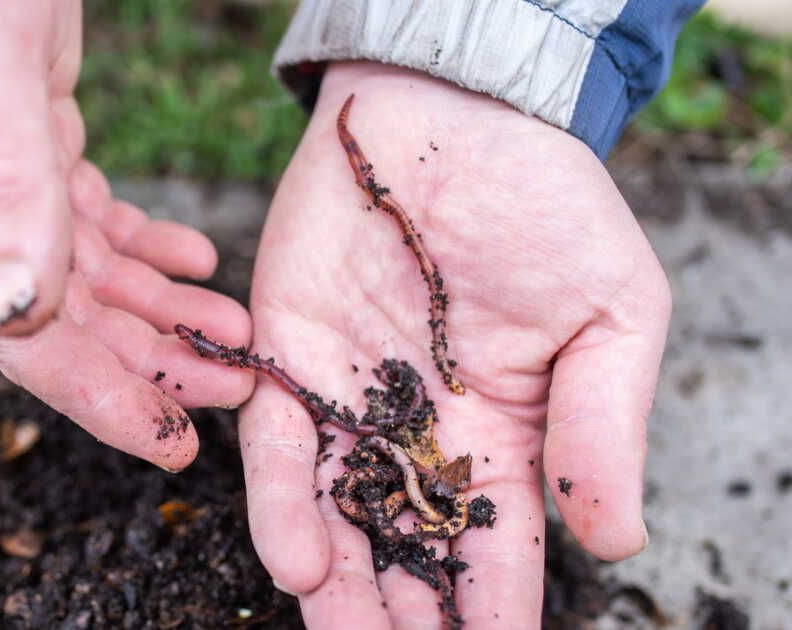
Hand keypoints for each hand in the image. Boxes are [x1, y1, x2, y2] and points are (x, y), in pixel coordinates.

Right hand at [0, 1, 251, 469]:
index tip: (172, 442)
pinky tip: (194, 263)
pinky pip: (91, 216)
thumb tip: (13, 311)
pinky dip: (146, 247)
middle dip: (148, 362)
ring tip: (233, 336)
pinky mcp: (31, 136)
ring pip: (84, 274)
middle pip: (61, 317)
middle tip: (235, 391)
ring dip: (159, 312)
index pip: (16, 334)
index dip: (96, 396)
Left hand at [241, 62, 669, 626]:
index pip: (495, 554)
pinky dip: (281, 503)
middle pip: (404, 556)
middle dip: (400, 621)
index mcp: (500, 440)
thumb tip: (616, 539)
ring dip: (336, 593)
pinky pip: (275, 446)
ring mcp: (345, 402)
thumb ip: (603, 427)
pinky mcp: (285, 358)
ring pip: (333, 520)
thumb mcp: (611, 316)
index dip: (493, 616)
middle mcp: (414, 437)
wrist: (455, 116)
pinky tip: (298, 562)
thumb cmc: (547, 207)